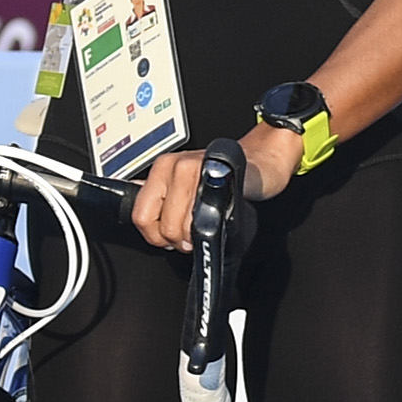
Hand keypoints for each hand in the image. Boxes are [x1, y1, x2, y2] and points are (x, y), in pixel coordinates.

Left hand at [126, 131, 298, 249]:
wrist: (260, 160)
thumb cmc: (223, 177)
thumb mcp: (183, 186)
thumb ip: (160, 200)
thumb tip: (143, 222)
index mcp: (161, 168)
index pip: (140, 216)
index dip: (155, 236)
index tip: (169, 237)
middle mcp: (175, 165)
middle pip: (164, 225)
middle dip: (180, 241)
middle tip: (193, 235)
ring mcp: (198, 169)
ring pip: (185, 225)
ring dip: (198, 237)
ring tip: (209, 227)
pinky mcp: (222, 178)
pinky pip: (210, 216)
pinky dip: (216, 227)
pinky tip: (222, 220)